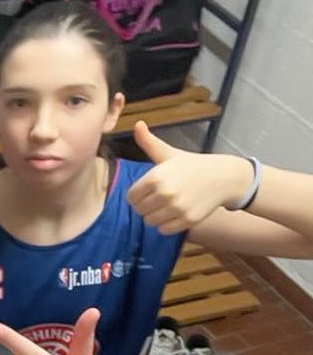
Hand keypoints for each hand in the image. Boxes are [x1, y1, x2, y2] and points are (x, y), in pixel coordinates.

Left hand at [127, 120, 253, 233]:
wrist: (223, 177)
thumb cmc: (191, 165)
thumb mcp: (168, 153)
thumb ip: (149, 142)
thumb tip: (137, 124)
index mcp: (155, 177)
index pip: (131, 197)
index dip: (137, 195)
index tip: (148, 190)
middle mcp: (165, 193)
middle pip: (139, 210)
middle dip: (146, 205)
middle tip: (159, 198)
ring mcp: (177, 208)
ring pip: (150, 222)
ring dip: (155, 216)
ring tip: (166, 205)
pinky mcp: (188, 220)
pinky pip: (164, 230)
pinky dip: (167, 225)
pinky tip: (175, 213)